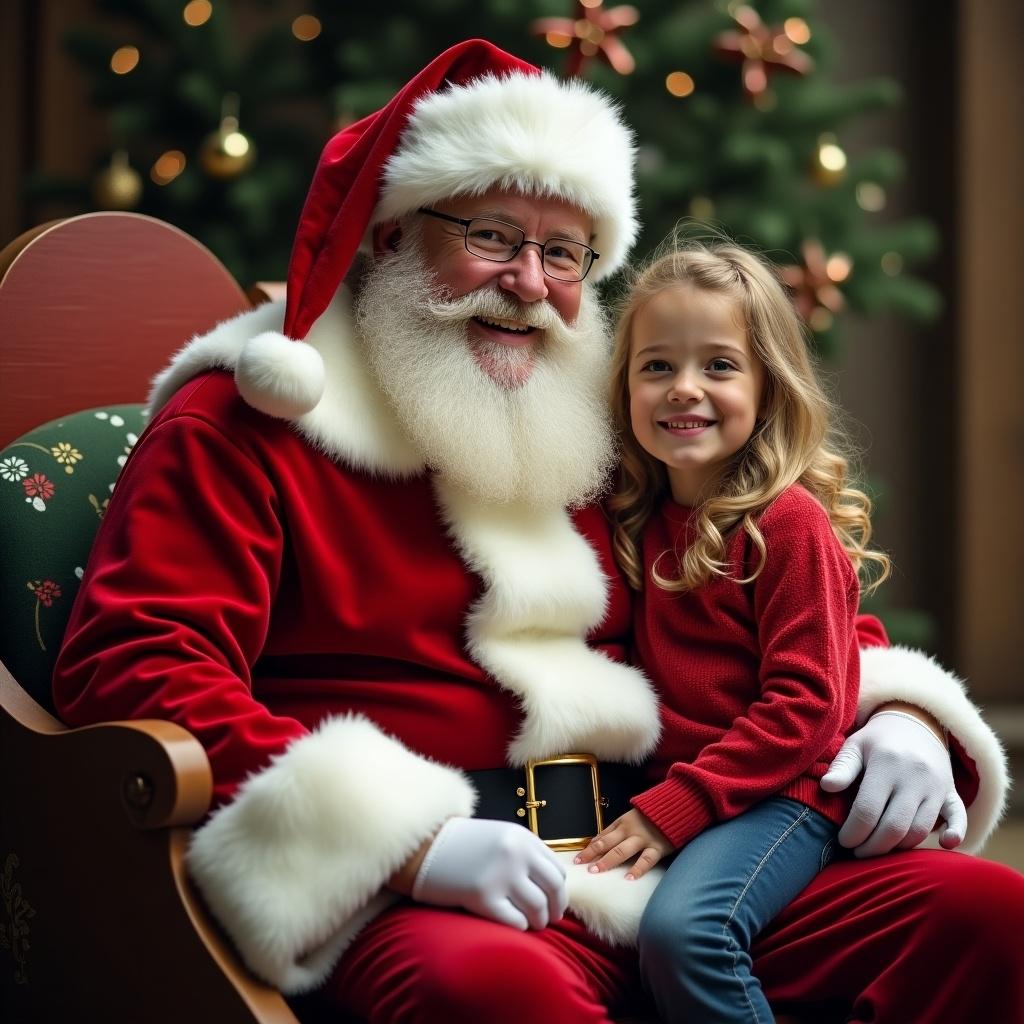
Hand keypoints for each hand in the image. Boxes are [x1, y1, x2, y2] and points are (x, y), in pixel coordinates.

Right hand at [411, 817, 567, 929]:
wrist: (423, 848)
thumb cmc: (461, 846)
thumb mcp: (498, 836)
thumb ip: (523, 853)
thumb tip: (550, 884)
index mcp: (521, 838)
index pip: (556, 870)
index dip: (559, 891)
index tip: (554, 901)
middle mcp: (515, 854)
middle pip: (553, 889)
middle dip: (555, 909)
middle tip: (550, 918)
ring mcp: (499, 875)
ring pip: (538, 908)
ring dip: (538, 921)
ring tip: (531, 924)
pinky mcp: (482, 897)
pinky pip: (516, 921)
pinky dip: (519, 927)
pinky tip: (512, 924)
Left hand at [572, 808, 672, 879]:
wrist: (676, 807)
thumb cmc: (650, 816)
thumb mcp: (628, 818)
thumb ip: (612, 830)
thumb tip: (594, 842)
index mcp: (622, 823)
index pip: (602, 838)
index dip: (589, 849)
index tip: (577, 860)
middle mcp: (630, 831)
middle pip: (608, 844)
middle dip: (593, 855)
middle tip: (583, 866)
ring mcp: (643, 839)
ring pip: (622, 851)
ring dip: (608, 861)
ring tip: (597, 871)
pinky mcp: (658, 847)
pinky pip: (646, 859)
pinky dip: (638, 868)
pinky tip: (629, 877)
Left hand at [821, 709, 967, 856]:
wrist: (914, 723)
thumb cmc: (877, 741)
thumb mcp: (855, 746)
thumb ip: (842, 768)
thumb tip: (826, 787)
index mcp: (886, 764)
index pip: (868, 809)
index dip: (853, 832)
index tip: (843, 841)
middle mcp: (913, 777)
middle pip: (894, 826)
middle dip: (873, 847)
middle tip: (858, 854)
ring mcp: (935, 786)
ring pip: (920, 829)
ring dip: (899, 847)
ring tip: (879, 850)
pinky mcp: (951, 793)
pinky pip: (959, 816)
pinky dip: (955, 833)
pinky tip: (944, 844)